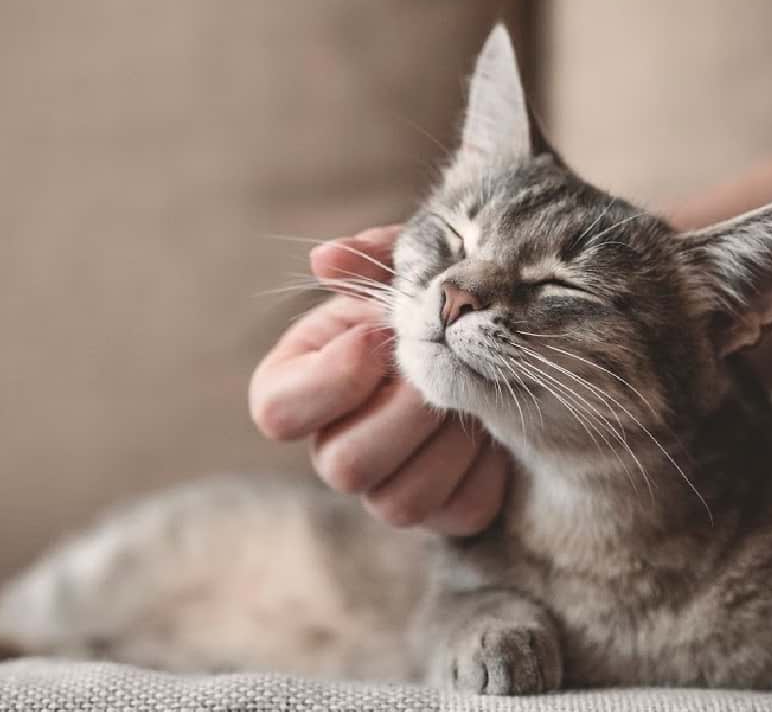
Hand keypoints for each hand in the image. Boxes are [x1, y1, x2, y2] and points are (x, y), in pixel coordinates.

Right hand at [249, 226, 508, 535]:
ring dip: (446, 442)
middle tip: (441, 369)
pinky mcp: (443, 511)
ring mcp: (385, 487)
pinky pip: (458, 512)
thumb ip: (370, 261)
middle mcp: (333, 446)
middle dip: (403, 413)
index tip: (377, 338)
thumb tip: (325, 259)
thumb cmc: (428, 302)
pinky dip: (486, 469)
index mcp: (300, 388)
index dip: (331, 379)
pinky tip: (495, 429)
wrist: (493, 343)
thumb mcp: (403, 272)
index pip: (276, 413)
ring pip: (398, 502)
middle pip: (341, 466)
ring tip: (473, 396)